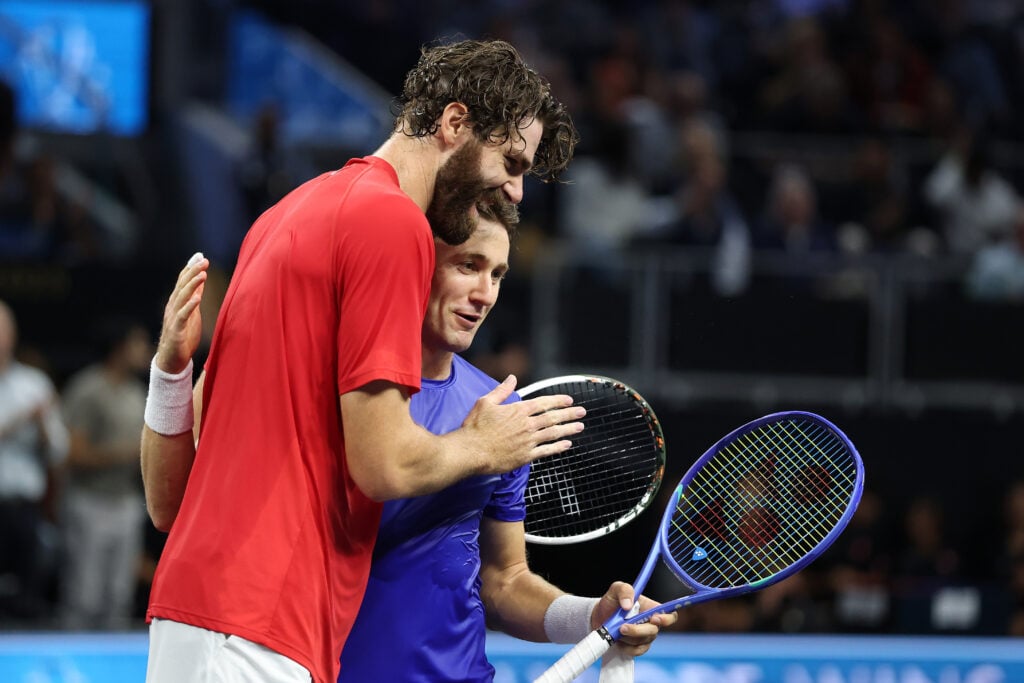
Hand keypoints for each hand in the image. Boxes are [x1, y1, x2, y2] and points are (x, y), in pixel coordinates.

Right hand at [155, 253, 207, 373]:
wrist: (172, 360)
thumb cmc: (183, 335)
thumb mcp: (192, 312)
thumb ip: (195, 295)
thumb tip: (201, 278)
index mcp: (176, 303)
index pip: (182, 282)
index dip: (190, 269)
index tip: (200, 256)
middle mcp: (173, 307)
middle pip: (182, 286)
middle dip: (192, 272)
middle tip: (203, 260)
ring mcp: (173, 318)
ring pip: (181, 298)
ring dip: (192, 285)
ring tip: (203, 274)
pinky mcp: (176, 330)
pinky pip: (183, 316)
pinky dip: (189, 306)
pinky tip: (197, 298)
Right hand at [459, 375, 584, 474]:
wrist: (471, 451)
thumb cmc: (475, 427)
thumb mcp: (485, 402)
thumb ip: (502, 390)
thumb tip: (512, 378)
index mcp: (518, 410)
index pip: (543, 403)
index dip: (557, 401)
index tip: (568, 400)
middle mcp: (526, 425)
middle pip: (552, 417)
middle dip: (569, 414)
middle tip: (581, 412)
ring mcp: (528, 441)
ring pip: (553, 433)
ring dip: (568, 429)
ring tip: (579, 426)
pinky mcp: (525, 456)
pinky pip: (546, 451)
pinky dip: (558, 447)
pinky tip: (567, 444)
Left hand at [592, 581, 678, 656]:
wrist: (599, 617)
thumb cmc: (611, 602)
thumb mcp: (616, 589)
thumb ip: (624, 590)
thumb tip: (628, 605)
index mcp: (651, 608)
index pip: (669, 615)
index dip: (667, 619)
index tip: (654, 618)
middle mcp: (651, 623)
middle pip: (654, 631)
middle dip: (637, 630)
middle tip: (622, 627)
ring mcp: (645, 636)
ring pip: (642, 641)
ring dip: (627, 637)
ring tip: (615, 629)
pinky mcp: (637, 647)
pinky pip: (636, 651)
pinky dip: (626, 647)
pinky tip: (618, 640)